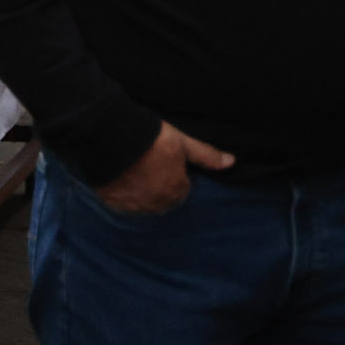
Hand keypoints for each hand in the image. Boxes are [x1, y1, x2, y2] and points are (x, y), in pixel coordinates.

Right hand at [96, 121, 233, 214]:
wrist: (113, 138)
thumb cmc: (152, 138)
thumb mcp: (183, 143)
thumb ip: (206, 155)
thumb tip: (232, 162)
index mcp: (176, 192)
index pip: (181, 188)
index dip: (174, 172)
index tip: (165, 159)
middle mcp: (157, 205)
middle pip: (163, 197)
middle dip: (159, 184)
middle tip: (149, 162)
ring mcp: (134, 206)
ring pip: (144, 202)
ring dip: (142, 191)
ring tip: (134, 168)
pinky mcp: (114, 204)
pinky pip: (124, 203)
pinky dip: (124, 193)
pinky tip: (121, 176)